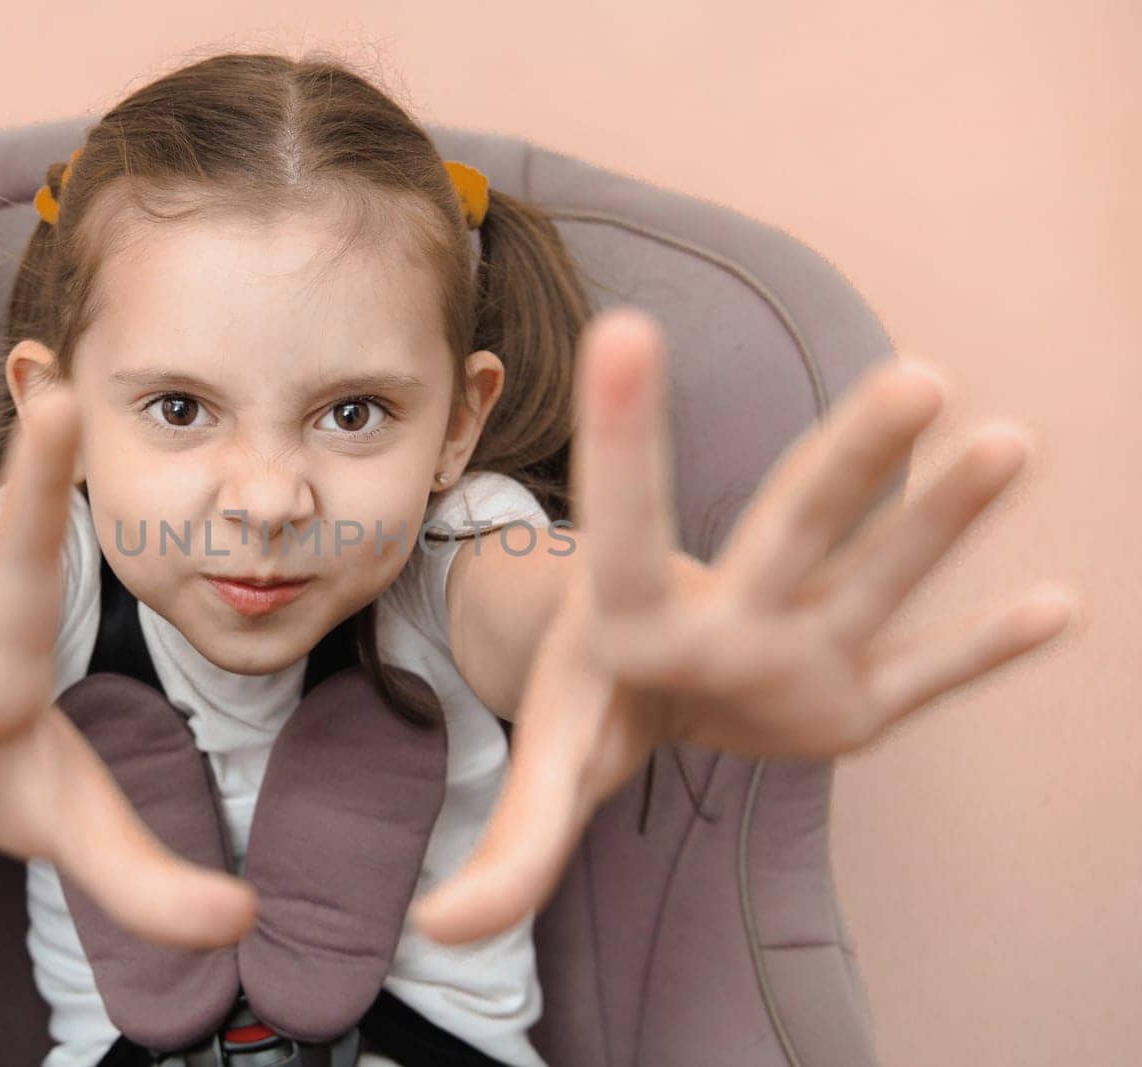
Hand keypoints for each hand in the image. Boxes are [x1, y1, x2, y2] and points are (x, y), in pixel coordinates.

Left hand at [411, 307, 1082, 943]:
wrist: (656, 685)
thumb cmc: (598, 701)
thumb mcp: (551, 766)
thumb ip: (509, 849)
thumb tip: (436, 929)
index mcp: (637, 617)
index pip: (621, 525)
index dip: (621, 437)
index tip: (624, 329)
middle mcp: (729, 612)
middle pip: (791, 532)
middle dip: (849, 464)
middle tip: (917, 383)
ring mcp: (801, 646)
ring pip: (874, 579)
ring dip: (938, 522)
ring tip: (1006, 442)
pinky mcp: (853, 696)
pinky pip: (925, 671)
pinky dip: (982, 652)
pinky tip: (1053, 609)